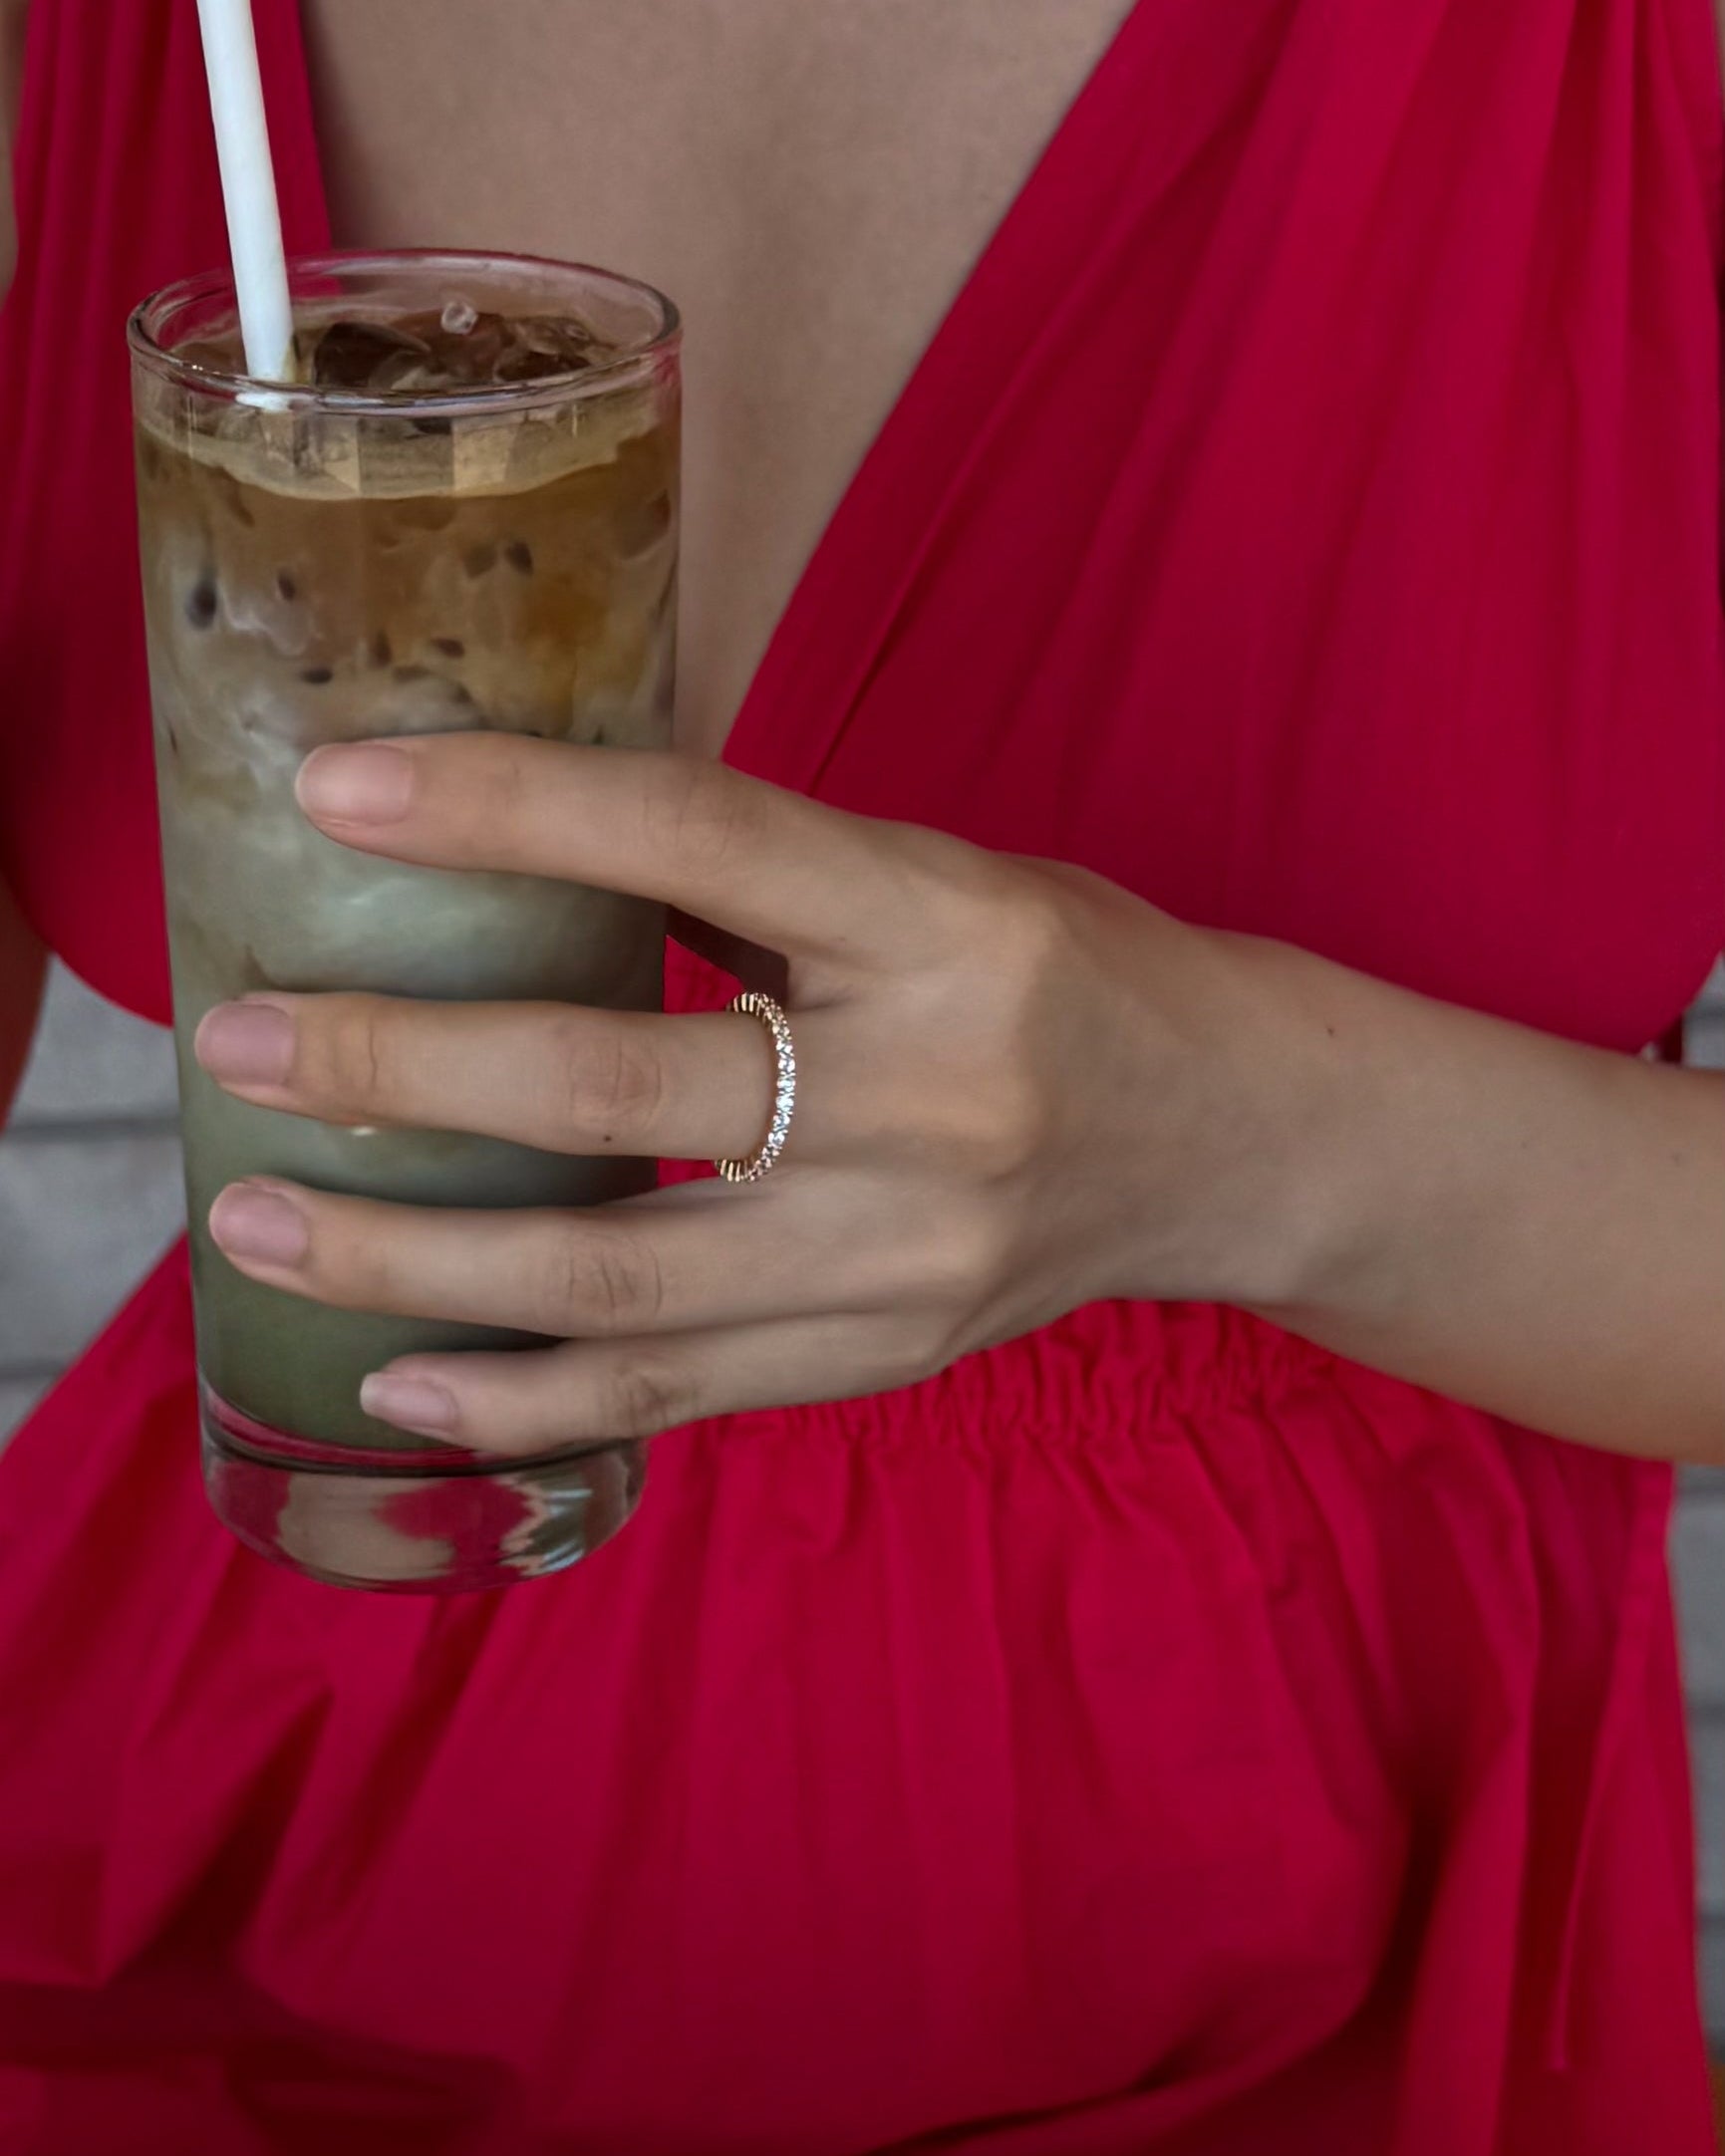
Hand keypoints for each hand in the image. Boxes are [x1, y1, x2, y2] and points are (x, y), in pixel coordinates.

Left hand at [194, 736, 1311, 1452]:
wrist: (1232, 1142)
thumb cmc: (1076, 977)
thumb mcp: (943, 879)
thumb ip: (755, 878)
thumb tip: (522, 852)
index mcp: (945, 923)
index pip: (698, 838)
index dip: (509, 809)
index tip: (343, 791)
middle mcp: (932, 1094)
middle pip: (615, 1087)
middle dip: (398, 1066)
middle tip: (239, 1045)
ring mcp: (905, 1253)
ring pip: (614, 1281)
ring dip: (412, 1254)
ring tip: (263, 1225)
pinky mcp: (883, 1354)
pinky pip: (673, 1394)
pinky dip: (521, 1396)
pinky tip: (399, 1376)